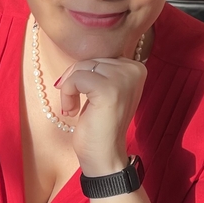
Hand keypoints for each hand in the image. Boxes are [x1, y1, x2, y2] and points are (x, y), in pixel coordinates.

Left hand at [55, 57, 145, 174]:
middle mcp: (134, 69)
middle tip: (74, 103)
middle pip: (90, 58)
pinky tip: (73, 111)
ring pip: (81, 67)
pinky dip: (67, 94)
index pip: (100, 55)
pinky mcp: (109, 89)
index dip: (84, 73)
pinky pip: (76, 78)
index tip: (82, 94)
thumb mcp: (104, 90)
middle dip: (75, 79)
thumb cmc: (101, 125)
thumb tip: (77, 45)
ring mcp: (123, 79)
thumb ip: (100, 70)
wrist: (105, 157)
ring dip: (69, 88)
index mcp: (136, 67)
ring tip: (74, 108)